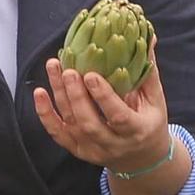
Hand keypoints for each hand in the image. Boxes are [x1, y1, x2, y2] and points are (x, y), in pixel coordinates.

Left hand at [32, 39, 170, 172]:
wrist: (140, 158)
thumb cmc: (149, 122)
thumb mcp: (154, 99)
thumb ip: (146, 70)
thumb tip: (148, 36)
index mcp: (136, 131)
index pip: (119, 117)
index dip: (104, 97)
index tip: (91, 75)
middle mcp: (113, 145)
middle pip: (89, 124)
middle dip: (76, 97)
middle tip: (69, 71)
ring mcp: (93, 150)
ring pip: (71, 125)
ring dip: (60, 96)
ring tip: (54, 67)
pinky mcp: (77, 150)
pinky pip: (57, 134)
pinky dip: (45, 114)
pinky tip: (39, 93)